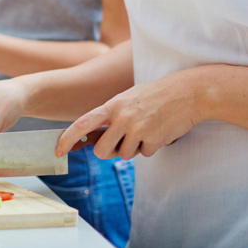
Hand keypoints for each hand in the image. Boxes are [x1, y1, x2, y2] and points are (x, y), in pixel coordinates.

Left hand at [57, 72, 199, 158]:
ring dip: (135, 148)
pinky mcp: (153, 140)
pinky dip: (151, 146)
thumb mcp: (129, 98)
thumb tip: (94, 139)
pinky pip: (145, 154)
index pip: (83, 123)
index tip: (59, 150)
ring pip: (124, 155)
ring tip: (147, 129)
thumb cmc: (157, 95)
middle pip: (102, 151)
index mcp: (113, 105)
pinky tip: (160, 130)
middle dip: (110, 152)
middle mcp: (122, 117)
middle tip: (123, 143)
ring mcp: (137, 129)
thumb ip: (112, 116)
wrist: (188, 92)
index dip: (67, 138)